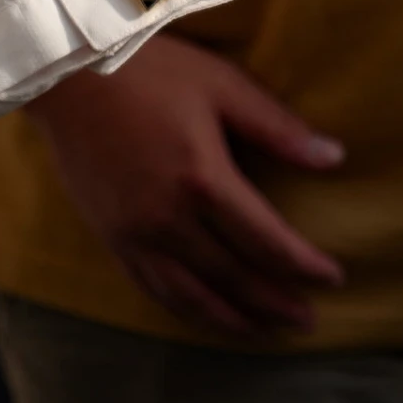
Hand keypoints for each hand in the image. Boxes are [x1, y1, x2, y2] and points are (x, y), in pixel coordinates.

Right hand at [27, 33, 345, 335]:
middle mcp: (169, 220)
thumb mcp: (221, 85)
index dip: (303, 266)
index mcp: (203, 181)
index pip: (266, 242)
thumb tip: (334, 158)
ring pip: (192, 297)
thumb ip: (276, 127)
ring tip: (265, 332)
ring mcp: (135, 235)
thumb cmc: (150, 70)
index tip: (334, 278)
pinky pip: (153, 289)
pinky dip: (186, 310)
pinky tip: (206, 315)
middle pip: (233, 278)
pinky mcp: (111, 238)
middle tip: (308, 321)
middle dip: (275, 304)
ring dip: (233, 321)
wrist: (67, 77)